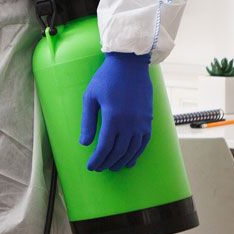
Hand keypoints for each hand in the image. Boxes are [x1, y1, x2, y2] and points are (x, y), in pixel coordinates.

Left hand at [81, 52, 153, 171]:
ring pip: (132, 150)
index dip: (97, 160)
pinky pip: (144, 142)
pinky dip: (137, 153)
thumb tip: (84, 143)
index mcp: (113, 118)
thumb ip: (87, 122)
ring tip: (113, 167)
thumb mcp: (90, 97)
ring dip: (122, 161)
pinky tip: (130, 159)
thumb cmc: (106, 79)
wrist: (130, 64)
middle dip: (107, 163)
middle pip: (118, 151)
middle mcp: (129, 123)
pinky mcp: (149, 119)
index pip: (104, 147)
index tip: (91, 167)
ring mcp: (141, 122)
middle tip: (99, 168)